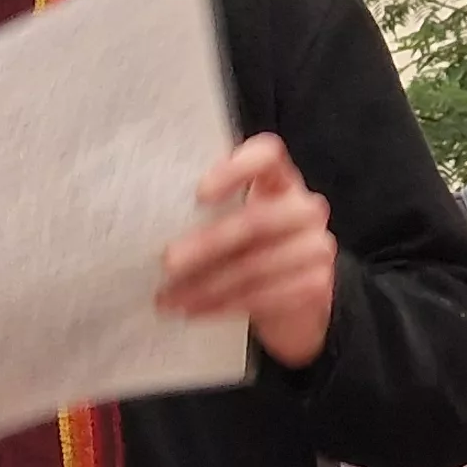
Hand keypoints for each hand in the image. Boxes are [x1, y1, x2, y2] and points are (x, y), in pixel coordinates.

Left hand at [160, 134, 339, 368]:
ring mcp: (316, 246)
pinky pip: (263, 295)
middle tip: (167, 262)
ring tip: (169, 298)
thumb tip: (150, 226)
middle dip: (207, 244)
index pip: (268, 156)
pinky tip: (196, 311)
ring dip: (206, 285)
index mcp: (280, 180)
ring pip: (255, 266)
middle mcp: (305, 208)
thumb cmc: (250, 251)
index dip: (236, 168)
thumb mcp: (233, 223)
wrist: (295, 301)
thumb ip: (208, 215)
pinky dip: (223, 305)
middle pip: (256, 220)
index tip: (199, 194)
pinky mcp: (315, 284)